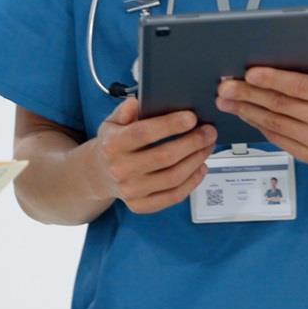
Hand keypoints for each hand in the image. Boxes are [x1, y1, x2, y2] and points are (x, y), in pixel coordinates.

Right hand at [85, 97, 216, 214]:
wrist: (98, 174)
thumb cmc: (112, 144)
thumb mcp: (112, 122)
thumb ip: (124, 111)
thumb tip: (136, 103)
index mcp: (112, 145)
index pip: (143, 134)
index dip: (170, 125)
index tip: (191, 117)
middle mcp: (119, 169)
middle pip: (164, 157)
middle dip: (193, 142)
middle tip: (209, 132)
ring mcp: (130, 190)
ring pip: (173, 177)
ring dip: (196, 160)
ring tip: (208, 146)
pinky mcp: (140, 205)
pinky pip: (172, 196)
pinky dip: (192, 183)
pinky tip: (201, 167)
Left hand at [215, 48, 307, 166]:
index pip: (301, 87)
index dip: (274, 80)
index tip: (250, 72)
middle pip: (283, 106)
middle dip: (249, 94)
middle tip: (225, 86)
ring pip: (276, 124)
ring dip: (247, 111)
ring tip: (227, 99)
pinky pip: (278, 139)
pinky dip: (258, 125)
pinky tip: (245, 113)